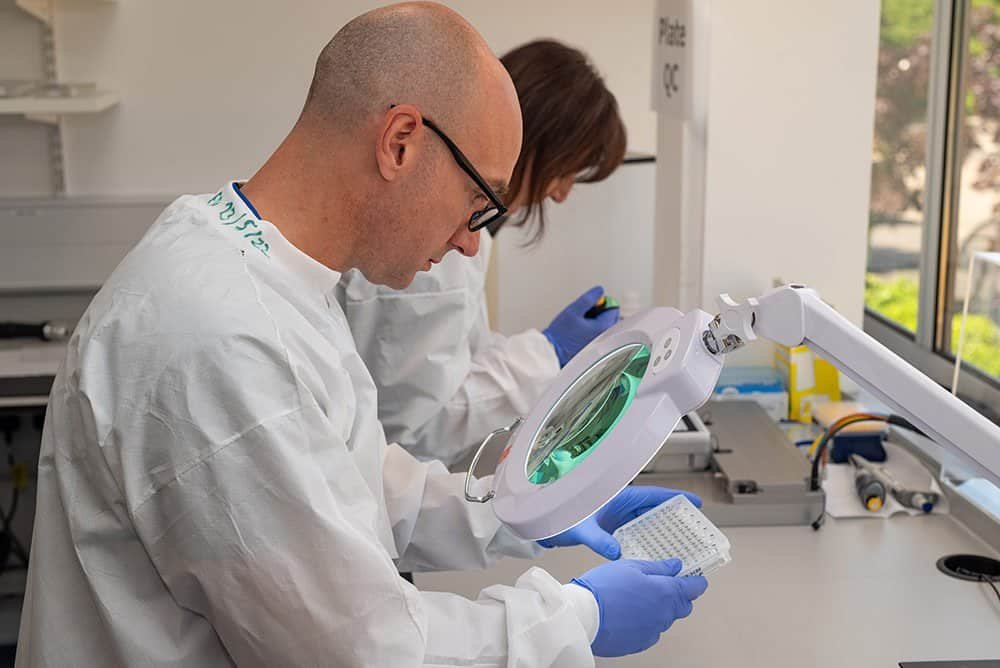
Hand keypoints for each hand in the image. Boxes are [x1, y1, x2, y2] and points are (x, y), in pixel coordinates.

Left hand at [538, 486, 701, 559]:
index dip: (676, 498)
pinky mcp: (611, 528)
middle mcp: (621, 504)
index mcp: (619, 496)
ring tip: (680, 542)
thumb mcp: (582, 528)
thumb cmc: (560, 518)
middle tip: (693, 529)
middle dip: (673, 517)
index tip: (695, 504)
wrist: (544, 525)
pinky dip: (646, 539)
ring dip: (661, 530)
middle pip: (654, 508)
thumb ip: (600, 540)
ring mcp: (616, 516)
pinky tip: (654, 552)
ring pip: (646, 521)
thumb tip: (617, 554)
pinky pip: (634, 531)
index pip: (653, 495)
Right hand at [543, 286, 618, 366]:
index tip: (591, 304)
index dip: (602, 302)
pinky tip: (580, 330)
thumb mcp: (573, 310)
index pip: (613, 308)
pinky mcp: (594, 348)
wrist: (553, 352)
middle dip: (601, 311)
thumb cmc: (561, 334)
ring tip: (581, 321)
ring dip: (597, 320)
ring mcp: (600, 343)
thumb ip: (588, 299)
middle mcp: (605, 336)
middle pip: (612, 317)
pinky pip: (599, 334)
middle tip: (586, 312)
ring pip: (605, 325)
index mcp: (603, 326)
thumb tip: (599, 291)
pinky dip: (593, 329)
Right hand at [571, 558, 707, 656]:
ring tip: (639, 598)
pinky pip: (651, 631)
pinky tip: (631, 613)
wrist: (584, 615)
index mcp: (666, 592)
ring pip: (666, 619)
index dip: (697, 582)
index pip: (693, 589)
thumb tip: (676, 566)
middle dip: (679, 596)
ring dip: (660, 609)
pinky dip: (646, 622)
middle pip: (683, 606)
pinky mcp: (640, 643)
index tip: (698, 579)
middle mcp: (664, 614)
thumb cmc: (604, 587)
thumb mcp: (631, 566)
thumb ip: (658, 568)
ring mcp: (653, 631)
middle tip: (665, 585)